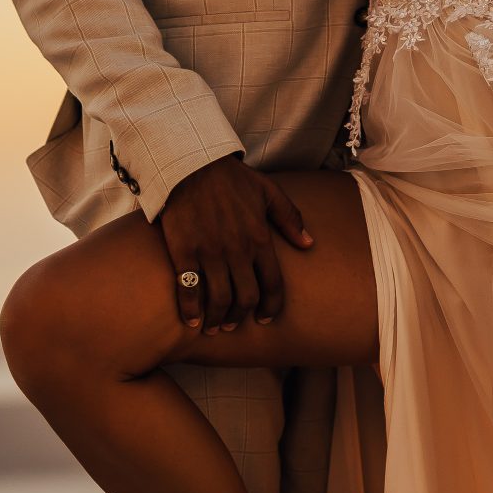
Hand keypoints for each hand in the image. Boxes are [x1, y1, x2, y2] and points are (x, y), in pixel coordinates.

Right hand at [153, 153, 314, 333]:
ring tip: (214, 327)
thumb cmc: (230, 178)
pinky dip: (191, 310)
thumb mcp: (268, 191)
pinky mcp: (184, 252)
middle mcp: (237, 250)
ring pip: (219, 300)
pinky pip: (189, 290)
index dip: (271, 307)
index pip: (273, 284)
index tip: (265, 319)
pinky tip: (191, 321)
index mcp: (260, 238)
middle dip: (241, 317)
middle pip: (246, 298)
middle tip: (233, 325)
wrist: (190, 164)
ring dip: (218, 319)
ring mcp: (210, 253)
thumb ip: (290, 218)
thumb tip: (309, 243)